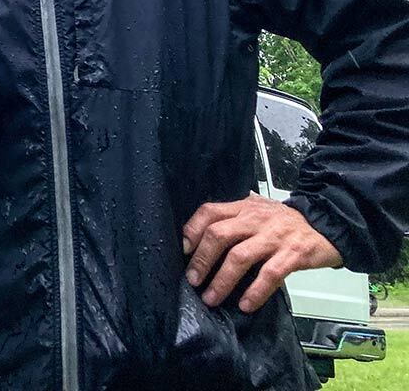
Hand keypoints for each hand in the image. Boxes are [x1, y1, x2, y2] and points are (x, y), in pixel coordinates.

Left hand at [182, 192, 341, 312]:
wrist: (329, 222)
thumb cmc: (288, 221)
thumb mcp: (259, 210)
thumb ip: (235, 216)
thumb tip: (203, 233)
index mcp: (244, 207)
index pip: (209, 212)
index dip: (192, 230)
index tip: (183, 251)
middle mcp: (255, 219)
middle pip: (219, 235)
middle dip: (201, 260)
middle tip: (193, 280)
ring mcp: (274, 237)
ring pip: (239, 256)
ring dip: (222, 280)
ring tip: (211, 297)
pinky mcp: (293, 254)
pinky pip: (270, 274)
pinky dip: (255, 291)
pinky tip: (245, 304)